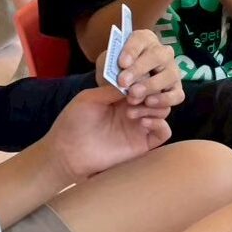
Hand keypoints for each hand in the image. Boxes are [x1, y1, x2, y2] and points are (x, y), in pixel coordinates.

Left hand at [42, 86, 171, 181]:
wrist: (68, 152)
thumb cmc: (74, 123)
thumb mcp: (90, 98)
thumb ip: (112, 88)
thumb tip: (133, 78)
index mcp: (121, 96)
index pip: (143, 82)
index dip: (142, 79)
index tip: (133, 82)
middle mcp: (133, 109)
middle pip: (156, 95)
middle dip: (150, 92)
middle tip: (134, 97)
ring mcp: (139, 126)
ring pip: (162, 110)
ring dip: (153, 107)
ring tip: (132, 111)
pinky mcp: (142, 144)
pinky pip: (163, 132)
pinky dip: (160, 124)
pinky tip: (143, 122)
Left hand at [95, 29, 184, 108]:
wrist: (119, 91)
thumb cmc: (115, 73)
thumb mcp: (106, 65)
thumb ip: (110, 65)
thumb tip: (120, 72)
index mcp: (144, 41)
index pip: (141, 39)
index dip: (132, 51)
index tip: (121, 63)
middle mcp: (163, 53)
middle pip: (158, 56)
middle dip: (139, 70)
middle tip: (123, 83)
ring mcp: (173, 72)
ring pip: (170, 76)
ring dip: (151, 86)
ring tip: (133, 98)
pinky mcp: (177, 91)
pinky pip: (177, 95)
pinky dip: (163, 101)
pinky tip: (147, 104)